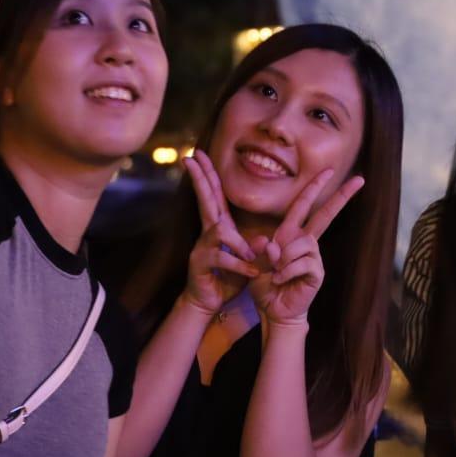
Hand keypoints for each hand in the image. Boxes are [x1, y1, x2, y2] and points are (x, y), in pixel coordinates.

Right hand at [181, 153, 261, 318]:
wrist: (210, 302)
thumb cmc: (230, 278)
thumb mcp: (248, 260)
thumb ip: (257, 249)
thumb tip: (264, 240)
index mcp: (220, 227)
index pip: (215, 194)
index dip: (208, 174)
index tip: (199, 154)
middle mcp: (208, 232)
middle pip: (204, 199)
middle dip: (199, 177)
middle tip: (190, 157)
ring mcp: (202, 246)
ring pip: (219, 230)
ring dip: (239, 243)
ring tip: (250, 257)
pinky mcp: (201, 263)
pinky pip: (222, 257)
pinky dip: (240, 265)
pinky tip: (251, 273)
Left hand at [250, 167, 364, 326]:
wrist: (274, 311)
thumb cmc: (265, 286)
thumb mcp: (256, 264)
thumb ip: (261, 250)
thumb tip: (270, 241)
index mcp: (290, 234)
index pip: (303, 206)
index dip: (314, 187)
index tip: (329, 170)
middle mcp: (306, 242)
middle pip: (325, 214)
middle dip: (341, 196)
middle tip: (360, 179)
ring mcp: (314, 257)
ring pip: (304, 243)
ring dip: (284, 257)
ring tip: (275, 271)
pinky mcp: (317, 273)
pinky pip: (303, 263)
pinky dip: (286, 271)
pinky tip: (280, 280)